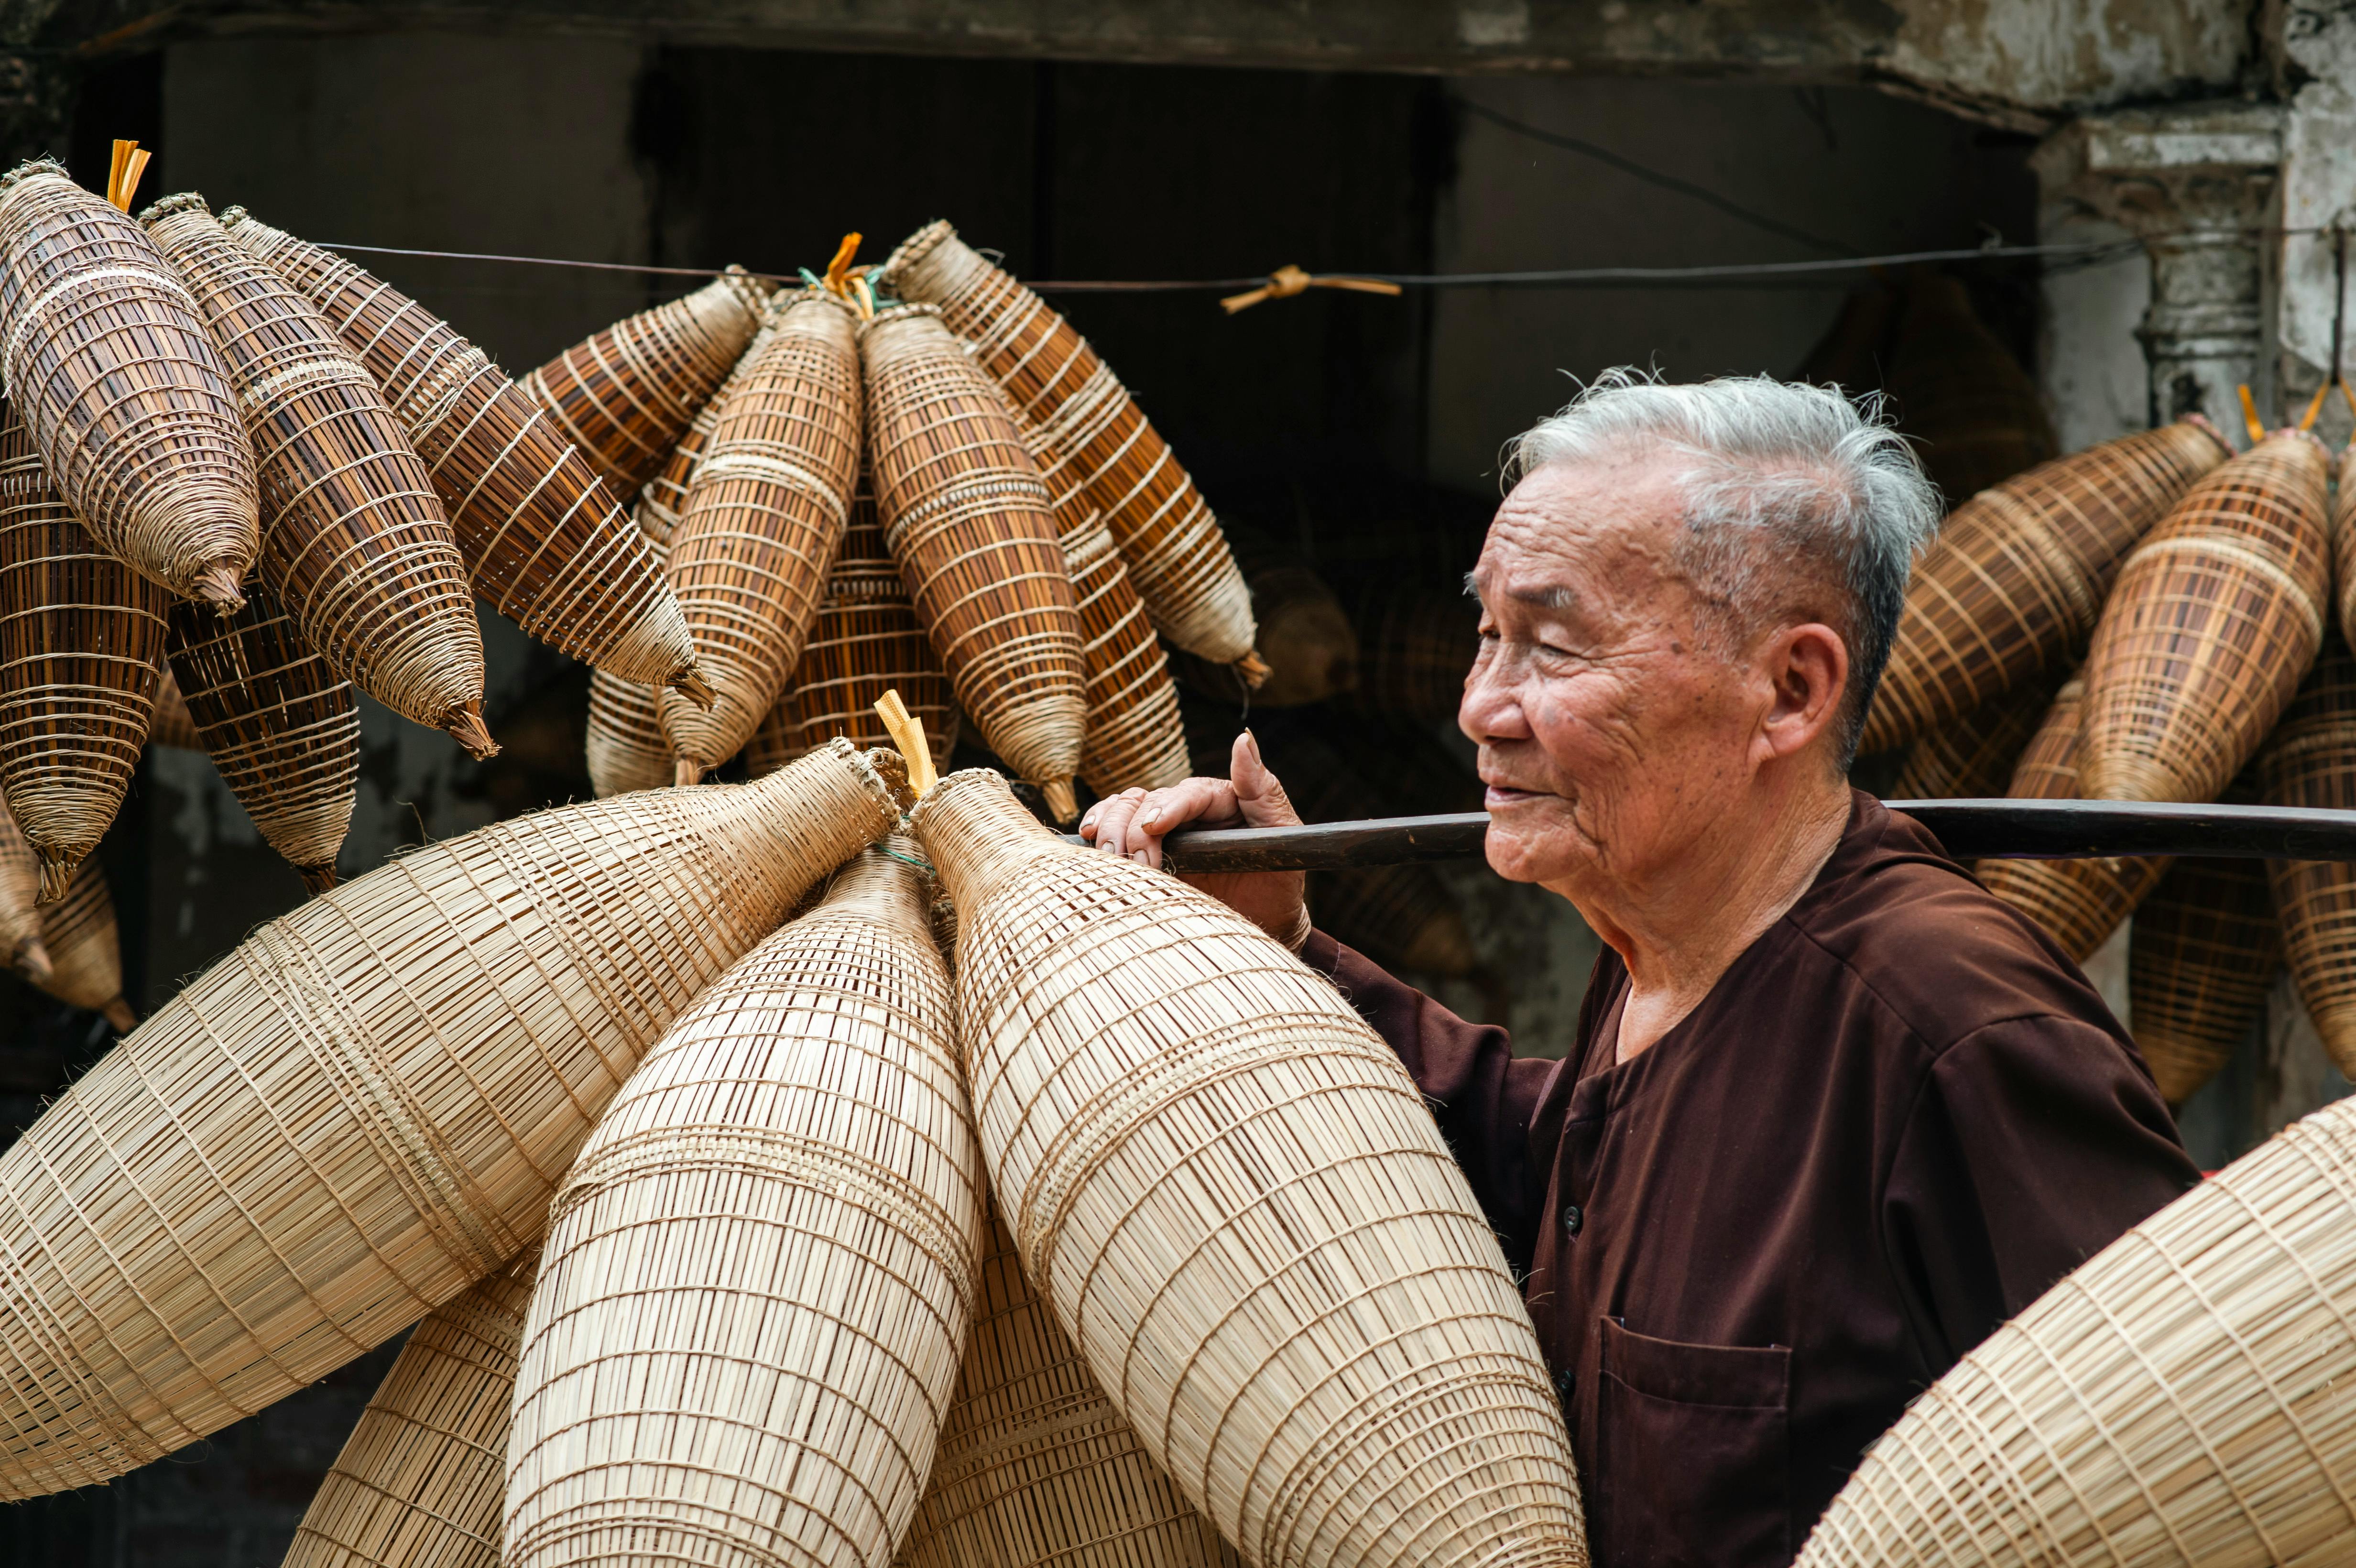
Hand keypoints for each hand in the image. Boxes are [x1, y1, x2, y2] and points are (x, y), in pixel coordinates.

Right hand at [1079, 730, 1310, 947]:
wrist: (1267, 916)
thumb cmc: (1279, 874)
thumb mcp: (1282, 831)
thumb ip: (1262, 788)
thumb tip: (1242, 740)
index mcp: (1218, 798)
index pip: (1188, 794)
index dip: (1168, 808)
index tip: (1155, 828)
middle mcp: (1186, 807)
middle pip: (1148, 800)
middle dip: (1135, 829)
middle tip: (1139, 864)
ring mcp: (1165, 828)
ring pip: (1125, 808)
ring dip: (1111, 828)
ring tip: (1109, 857)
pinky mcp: (1149, 850)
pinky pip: (1116, 827)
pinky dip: (1098, 827)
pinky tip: (1089, 840)